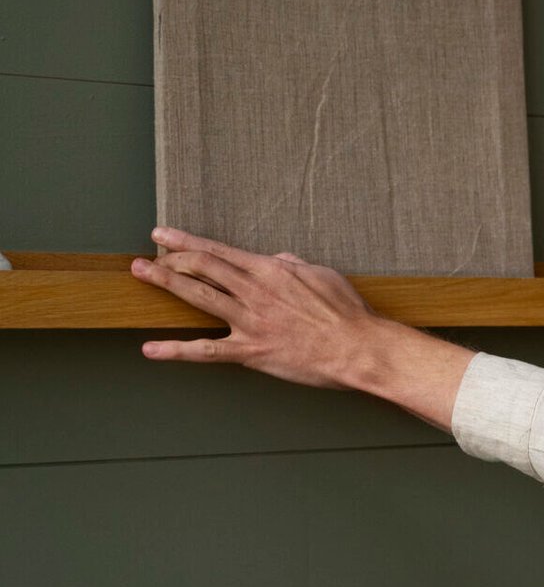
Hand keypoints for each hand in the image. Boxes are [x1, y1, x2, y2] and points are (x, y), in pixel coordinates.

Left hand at [132, 226, 389, 389]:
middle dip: (169, 259)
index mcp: (271, 271)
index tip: (163, 235)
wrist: (358, 348)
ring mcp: (250, 321)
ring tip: (141, 275)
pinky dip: (176, 350)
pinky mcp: (251, 351)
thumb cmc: (347, 314)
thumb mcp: (323, 276)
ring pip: (198, 297)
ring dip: (166, 284)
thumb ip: (295, 265)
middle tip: (145, 258)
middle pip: (202, 268)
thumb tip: (278, 258)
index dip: (186, 241)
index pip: (219, 251)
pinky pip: (206, 351)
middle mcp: (255, 292)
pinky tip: (151, 349)